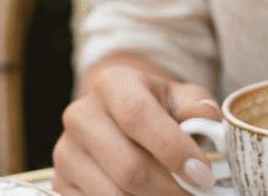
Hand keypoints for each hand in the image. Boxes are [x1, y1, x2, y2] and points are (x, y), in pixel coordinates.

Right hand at [54, 65, 219, 195]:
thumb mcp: (180, 97)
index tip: (202, 175)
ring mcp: (66, 151)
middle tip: (195, 193)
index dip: (172, 149)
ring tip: (174, 194)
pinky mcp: (61, 183)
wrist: (118, 115)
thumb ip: (197, 107)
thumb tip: (207, 121)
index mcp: (112, 84)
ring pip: (113, 195)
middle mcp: (81, 115)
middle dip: (168, 188)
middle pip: (128, 166)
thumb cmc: (157, 107)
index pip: (138, 116)